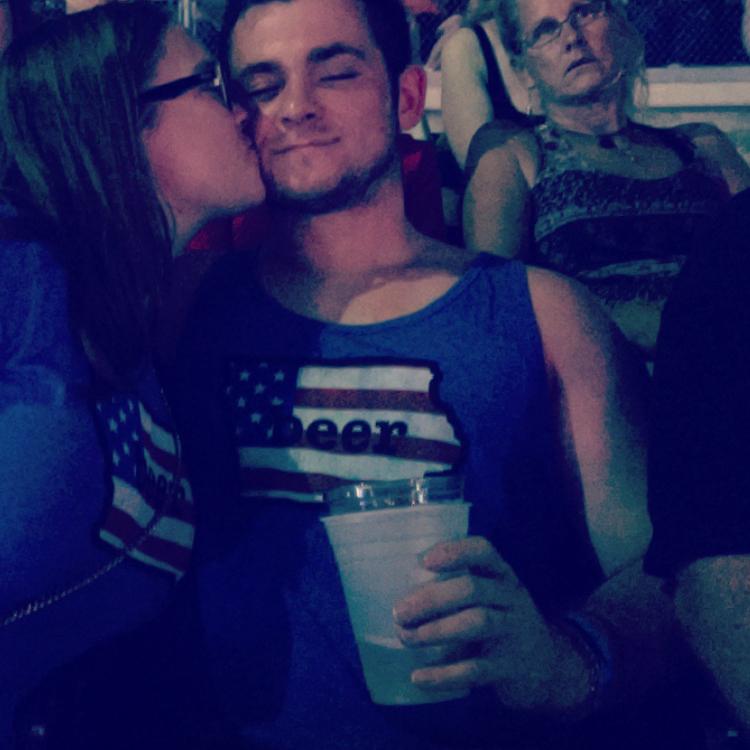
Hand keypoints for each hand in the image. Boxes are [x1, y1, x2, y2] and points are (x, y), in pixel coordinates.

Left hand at [392, 536, 591, 712]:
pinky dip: (444, 675)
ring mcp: (515, 632)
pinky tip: (419, 677)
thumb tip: (402, 595)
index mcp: (502, 575)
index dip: (454, 552)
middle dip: (431, 599)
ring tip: (406, 638)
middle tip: (399, 613)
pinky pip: (477, 670)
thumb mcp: (489, 598)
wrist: (548, 668)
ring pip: (477, 623)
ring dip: (436, 631)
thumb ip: (456, 590)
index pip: (483, 551)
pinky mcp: (512, 668)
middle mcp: (511, 598)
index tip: (424, 561)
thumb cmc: (501, 623)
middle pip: (472, 589)